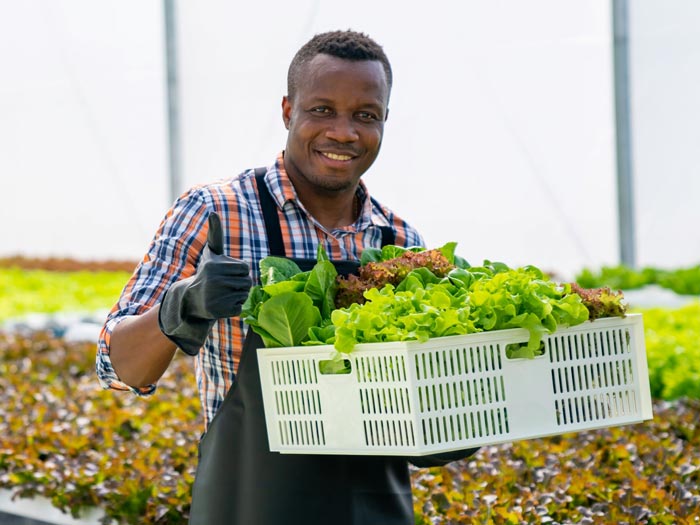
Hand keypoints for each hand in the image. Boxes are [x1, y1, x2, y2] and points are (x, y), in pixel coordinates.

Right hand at [158, 212, 252, 354]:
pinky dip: (233, 307)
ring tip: (222, 294)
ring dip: (237, 295)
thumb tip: (212, 212)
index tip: (225, 273)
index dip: (238, 271)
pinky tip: (221, 304)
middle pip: (247, 282)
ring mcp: (216, 298)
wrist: (191, 299)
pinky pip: (239, 308)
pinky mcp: (219, 312)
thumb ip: (215, 233)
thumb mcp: (211, 253)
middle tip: (224, 285)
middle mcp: (214, 281)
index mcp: (215, 266)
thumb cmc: (207, 272)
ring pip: (244, 295)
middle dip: (239, 283)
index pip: (245, 268)